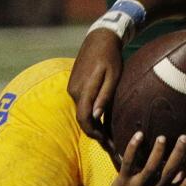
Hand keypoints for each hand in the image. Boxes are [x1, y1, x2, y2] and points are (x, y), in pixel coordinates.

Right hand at [68, 28, 122, 154]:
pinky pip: (82, 105)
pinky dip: (91, 115)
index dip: (94, 134)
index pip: (84, 119)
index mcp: (83, 89)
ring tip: (109, 137)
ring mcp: (72, 88)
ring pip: (82, 113)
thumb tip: (97, 116)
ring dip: (93, 125)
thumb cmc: (110, 57)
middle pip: (82, 119)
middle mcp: (74, 91)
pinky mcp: (74, 85)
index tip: (107, 144)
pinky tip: (102, 121)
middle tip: (112, 146)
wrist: (99, 38)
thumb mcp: (113, 76)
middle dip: (95, 134)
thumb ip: (104, 96)